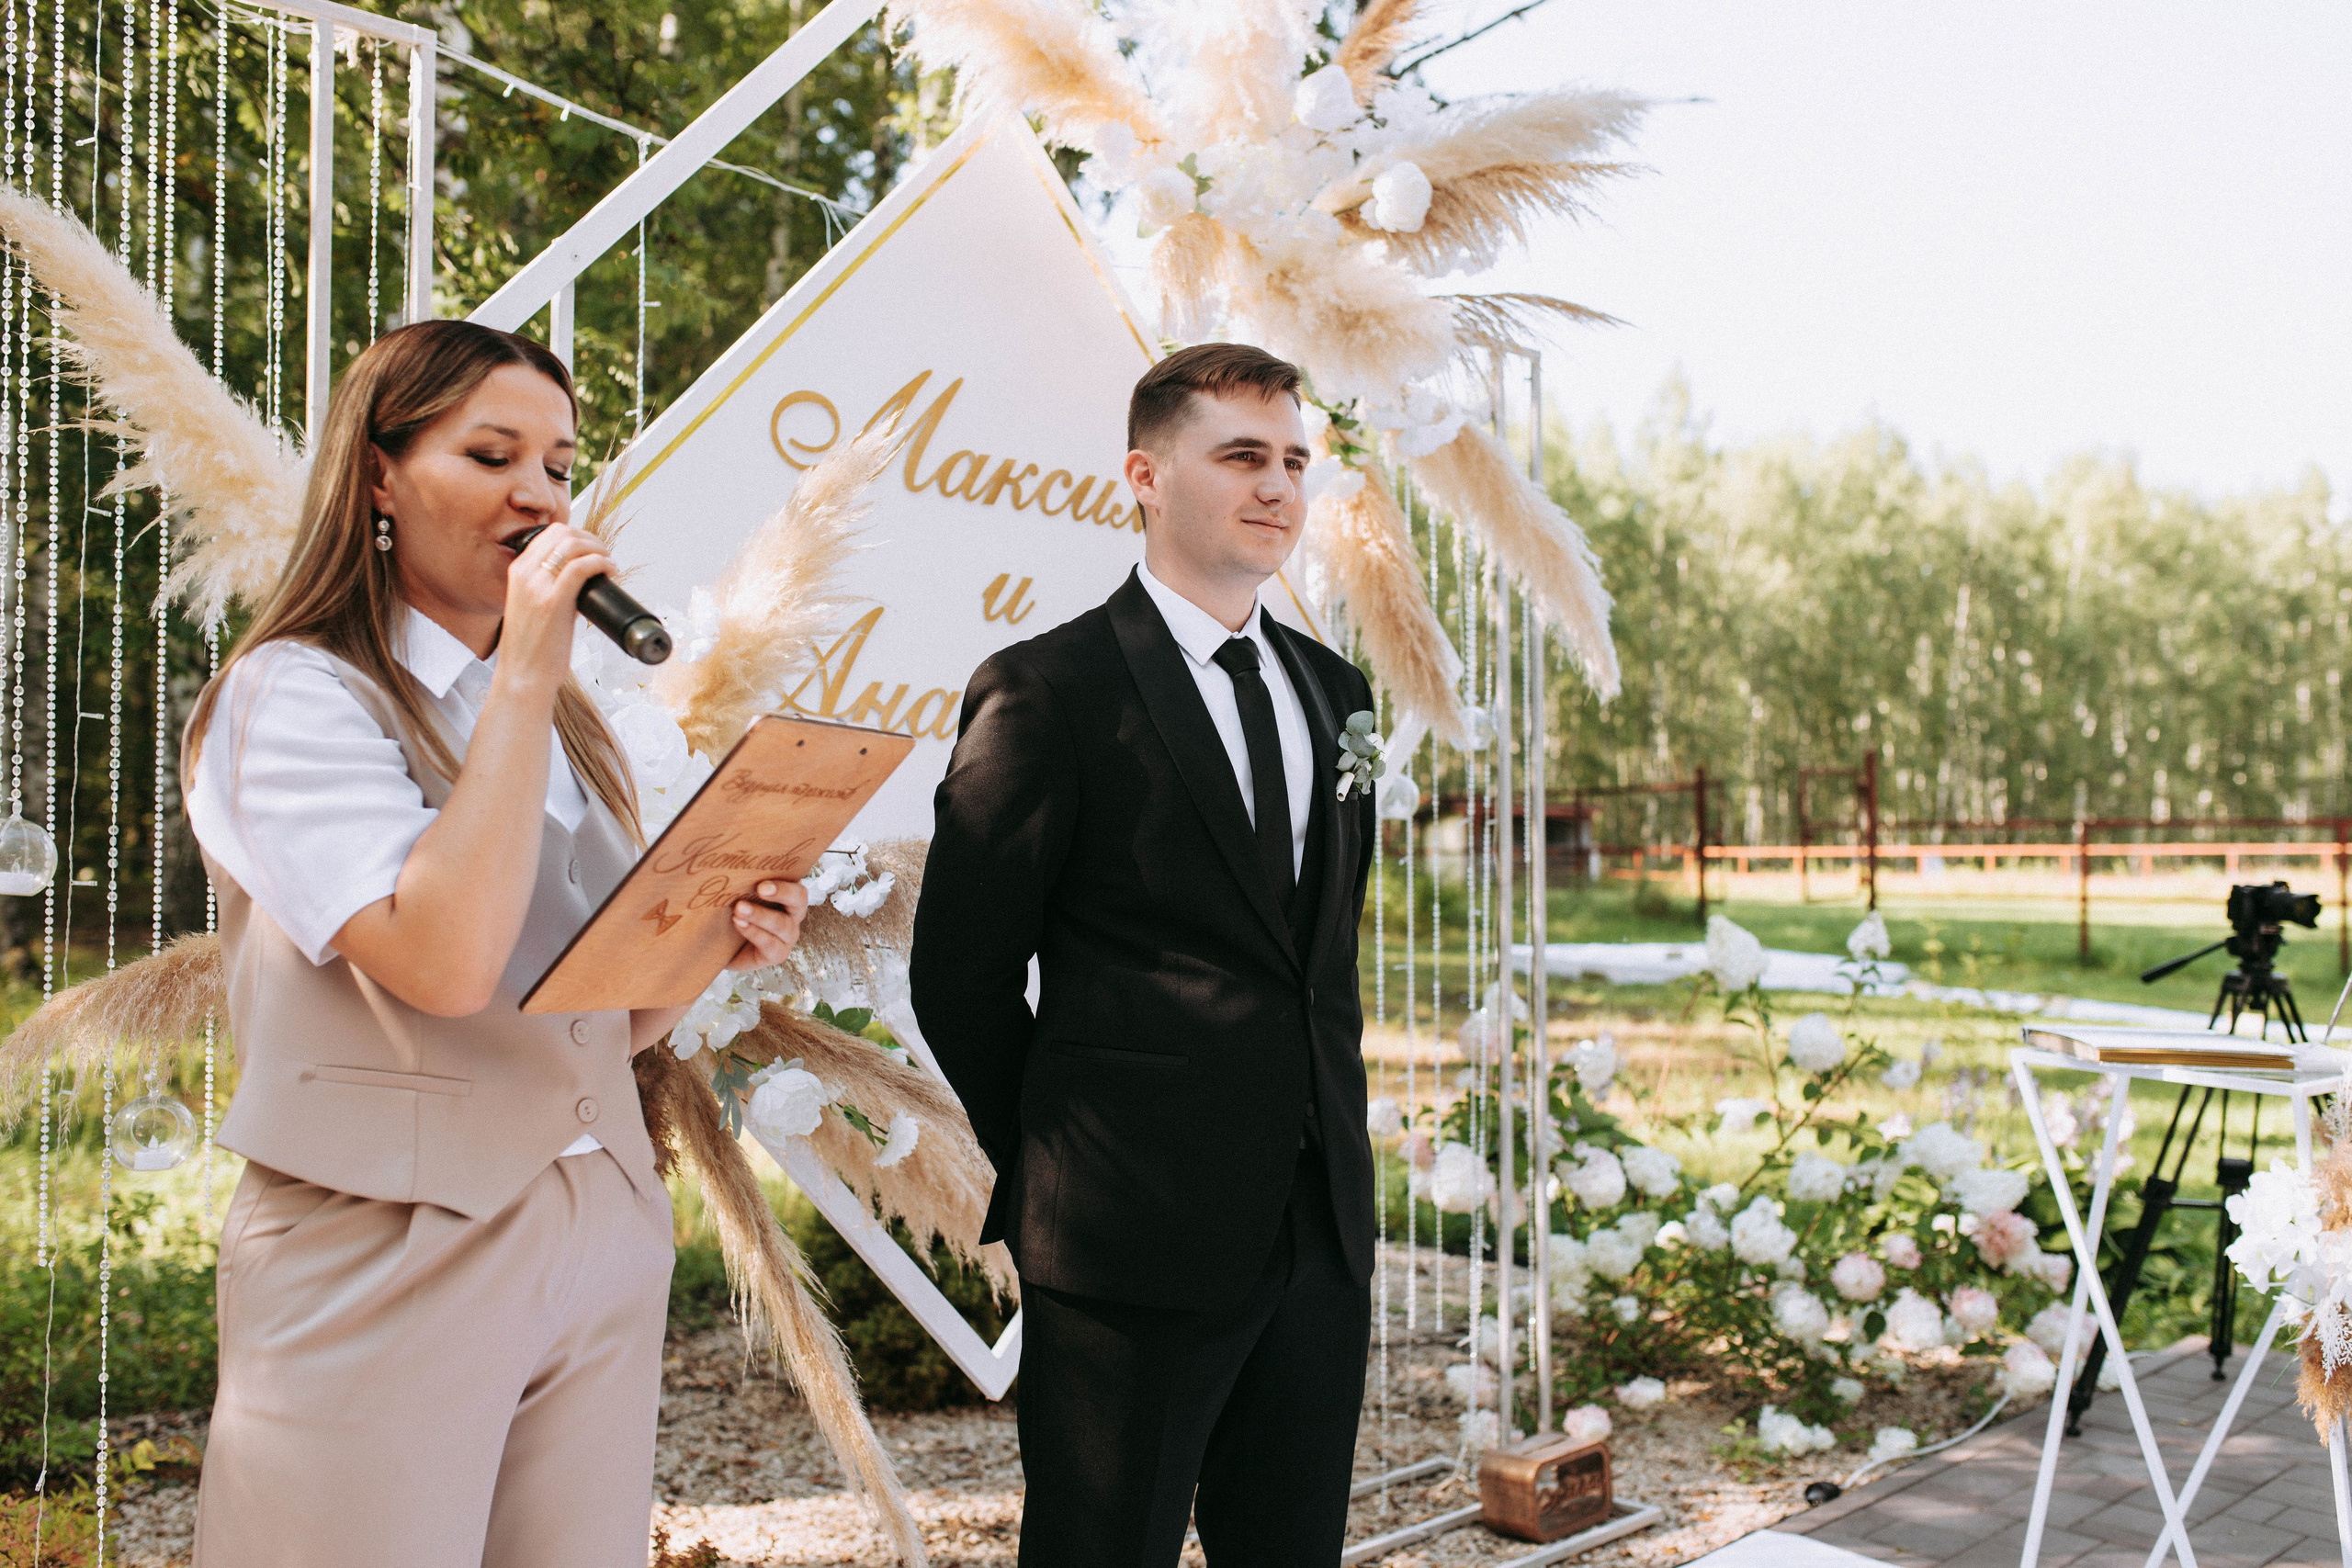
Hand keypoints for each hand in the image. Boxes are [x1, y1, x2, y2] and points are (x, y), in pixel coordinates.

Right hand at [497, 523, 613, 695]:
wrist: (523, 674)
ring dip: (599, 549)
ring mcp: (537, 586)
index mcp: (517, 571)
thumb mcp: (533, 606)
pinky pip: (580, 567)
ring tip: (609, 563)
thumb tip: (579, 578)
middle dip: (590, 539)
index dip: (577, 535)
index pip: (549, 533)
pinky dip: (601, 563)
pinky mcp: (552, 601)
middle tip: (604, 555)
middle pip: (562, 533)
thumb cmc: (532, 647)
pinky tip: (609, 571)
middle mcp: (524, 573)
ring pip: (572, 545)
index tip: (592, 549)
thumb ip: (550, 587)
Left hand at [726, 879, 808, 970]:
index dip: (785, 878)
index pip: (795, 880)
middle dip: (782, 892)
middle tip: (760, 888)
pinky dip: (755, 933)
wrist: (717, 947)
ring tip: (738, 909)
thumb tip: (718, 845)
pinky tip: (739, 924)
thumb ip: (734, 875)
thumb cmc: (727, 912)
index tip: (763, 878)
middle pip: (799, 899)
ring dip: (761, 916)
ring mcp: (787, 935)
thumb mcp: (731, 891)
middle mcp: (791, 913)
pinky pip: (772, 944)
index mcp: (785, 893)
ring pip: (783, 924)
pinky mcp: (777, 954)